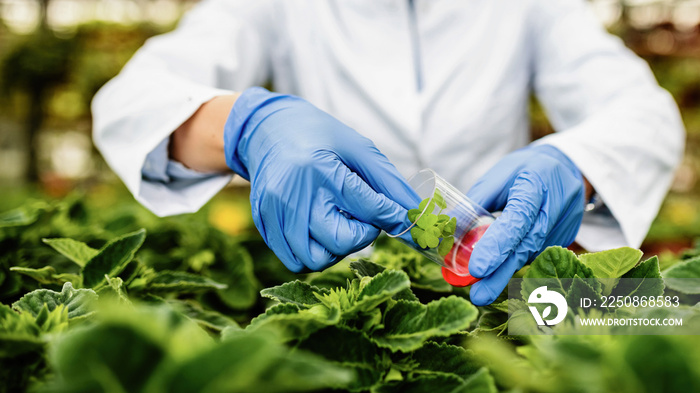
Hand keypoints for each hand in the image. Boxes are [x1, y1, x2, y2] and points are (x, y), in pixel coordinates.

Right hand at [223, 87, 416, 271]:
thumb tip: (418, 213)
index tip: (409, 222)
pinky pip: (295, 261)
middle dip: (362, 234)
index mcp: (321, 171)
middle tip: (362, 214)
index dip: (395, 218)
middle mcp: (294, 195)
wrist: (267, 129)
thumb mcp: (358, 149)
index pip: (369, 208)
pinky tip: (320, 230)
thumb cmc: (318, 137)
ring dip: (337, 249)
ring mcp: (275, 213)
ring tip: (339, 223)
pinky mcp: (264, 225)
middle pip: (341, 241)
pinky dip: (315, 253)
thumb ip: (389, 183)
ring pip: (317, 259)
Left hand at [465, 144, 584, 305]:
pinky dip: (515, 264)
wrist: (567, 167)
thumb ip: (475, 203)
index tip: (477, 269)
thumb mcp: (498, 176)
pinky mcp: (564, 240)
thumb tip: (447, 229)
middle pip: (525, 246)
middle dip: (500, 274)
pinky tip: (499, 273)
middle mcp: (553, 209)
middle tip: (478, 296)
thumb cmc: (525, 170)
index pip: (516, 219)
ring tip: (481, 290)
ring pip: (530, 255)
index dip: (497, 245)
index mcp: (535, 185)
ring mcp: (562, 227)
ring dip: (505, 273)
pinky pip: (535, 255)